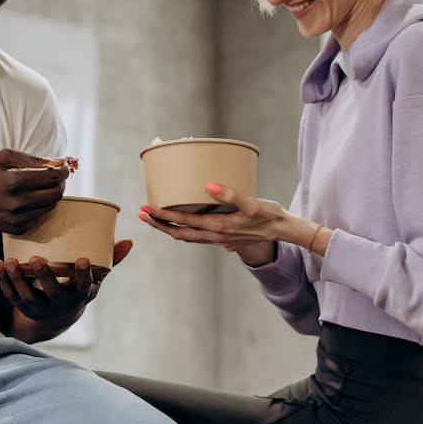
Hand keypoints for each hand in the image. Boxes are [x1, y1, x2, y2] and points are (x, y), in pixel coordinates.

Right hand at [0, 149, 70, 234]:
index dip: (63, 171)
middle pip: (55, 194)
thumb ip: (29, 158)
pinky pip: (38, 217)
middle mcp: (17, 202)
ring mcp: (17, 218)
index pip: (51, 177)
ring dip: (50, 195)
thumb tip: (54, 162)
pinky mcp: (16, 229)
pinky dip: (38, 207)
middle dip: (60, 183)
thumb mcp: (0, 158)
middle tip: (56, 177)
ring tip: (41, 187)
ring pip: (49, 207)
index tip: (64, 167)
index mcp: (14, 181)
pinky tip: (28, 199)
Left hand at [0, 239, 132, 326]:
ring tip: (9, 261)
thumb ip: (109, 260)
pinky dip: (4, 281)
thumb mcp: (95, 279)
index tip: (83, 260)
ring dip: (17, 279)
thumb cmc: (77, 289)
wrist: (57, 319)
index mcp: (78, 296)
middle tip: (37, 259)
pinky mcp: (22, 307)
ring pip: (27, 296)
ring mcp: (39, 308)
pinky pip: (11, 295)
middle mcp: (59, 304)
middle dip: (44, 277)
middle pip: (52, 292)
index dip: (83, 275)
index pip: (83, 286)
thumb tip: (129, 241)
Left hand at [139, 182, 288, 258]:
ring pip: (185, 236)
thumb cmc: (268, 215)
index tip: (147, 207)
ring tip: (152, 218)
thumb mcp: (253, 204)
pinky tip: (177, 222)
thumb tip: (210, 185)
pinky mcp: (221, 237)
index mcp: (217, 228)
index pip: (182, 222)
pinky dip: (180, 230)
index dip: (162, 216)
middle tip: (140, 212)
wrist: (282, 231)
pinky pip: (194, 236)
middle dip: (158, 223)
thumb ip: (232, 194)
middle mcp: (214, 236)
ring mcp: (217, 238)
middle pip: (178, 232)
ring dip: (167, 228)